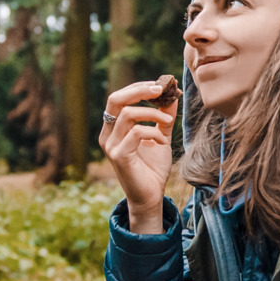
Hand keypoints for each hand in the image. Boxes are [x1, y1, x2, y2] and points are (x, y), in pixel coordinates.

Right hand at [98, 80, 177, 233]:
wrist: (151, 196)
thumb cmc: (153, 168)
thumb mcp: (161, 136)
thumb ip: (163, 116)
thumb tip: (172, 94)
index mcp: (114, 128)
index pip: (118, 97)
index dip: (137, 87)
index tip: (159, 84)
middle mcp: (108, 135)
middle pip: (115, 99)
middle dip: (139, 90)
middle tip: (160, 89)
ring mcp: (111, 146)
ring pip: (127, 114)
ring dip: (152, 113)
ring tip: (168, 121)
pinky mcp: (118, 156)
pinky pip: (136, 133)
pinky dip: (152, 132)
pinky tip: (162, 142)